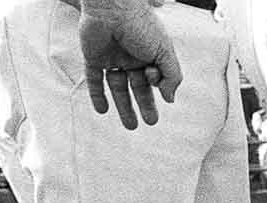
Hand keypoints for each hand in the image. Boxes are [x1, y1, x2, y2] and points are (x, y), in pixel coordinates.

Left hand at [80, 10, 181, 128]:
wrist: (112, 7)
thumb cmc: (141, 24)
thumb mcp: (165, 51)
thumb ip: (172, 76)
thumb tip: (170, 98)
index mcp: (151, 55)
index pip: (156, 78)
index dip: (157, 83)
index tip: (153, 79)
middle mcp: (132, 58)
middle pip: (138, 87)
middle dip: (145, 105)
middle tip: (150, 122)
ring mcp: (112, 59)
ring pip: (118, 87)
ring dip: (124, 107)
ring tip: (131, 126)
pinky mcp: (94, 58)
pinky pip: (94, 79)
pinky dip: (98, 95)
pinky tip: (102, 110)